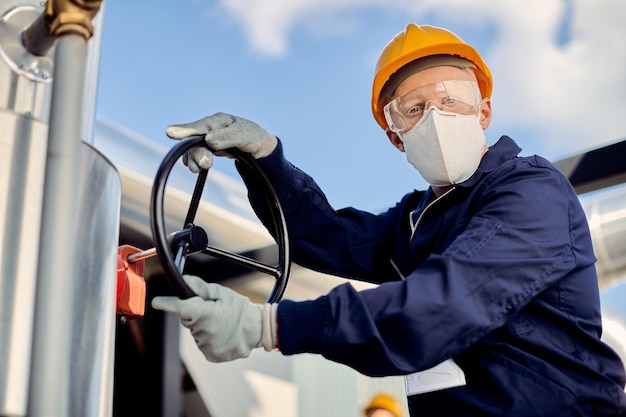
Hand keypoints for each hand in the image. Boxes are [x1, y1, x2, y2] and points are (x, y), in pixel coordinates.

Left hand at [151, 275, 277, 361]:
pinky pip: (204, 344)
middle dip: (196, 314)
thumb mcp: (222, 293)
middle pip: (188, 320)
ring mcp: (206, 345)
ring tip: (222, 324)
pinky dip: (210, 339)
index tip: (157, 302)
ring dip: (204, 328)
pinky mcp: (211, 355)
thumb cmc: (240, 309)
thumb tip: (185, 281)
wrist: (258, 330)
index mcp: (204, 313)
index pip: (179, 307)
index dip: (166, 304)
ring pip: (196, 333)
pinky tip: (223, 334)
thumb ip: (200, 288)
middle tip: (213, 311)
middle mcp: (202, 332)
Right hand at [166, 112, 277, 172]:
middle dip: (196, 153)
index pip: (199, 126)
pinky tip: (198, 168)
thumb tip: (208, 139)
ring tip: (201, 168)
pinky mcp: (207, 149)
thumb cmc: (251, 136)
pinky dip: (194, 163)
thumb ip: (226, 137)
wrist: (257, 146)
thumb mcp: (242, 134)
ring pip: (192, 149)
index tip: (170, 132)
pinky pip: (194, 155)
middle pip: (193, 140)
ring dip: (193, 160)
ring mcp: (206, 138)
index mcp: (217, 121)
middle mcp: (208, 128)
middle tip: (206, 164)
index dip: (185, 130)